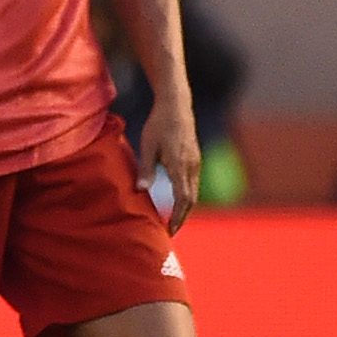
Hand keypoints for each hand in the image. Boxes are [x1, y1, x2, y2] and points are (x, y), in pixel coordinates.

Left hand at [138, 92, 200, 233]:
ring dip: (186, 208)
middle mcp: (192, 167)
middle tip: (172, 231)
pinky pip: (193, 183)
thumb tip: (140, 190)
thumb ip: (145, 169)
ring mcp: (196, 162)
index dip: (177, 217)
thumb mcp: (147, 146)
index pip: (182, 199)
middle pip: (191, 199)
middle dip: (182, 217)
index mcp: (180, 166)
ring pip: (194, 191)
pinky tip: (178, 200)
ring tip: (174, 220)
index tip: (170, 230)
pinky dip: (187, 196)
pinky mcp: (195, 158)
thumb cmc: (158, 125)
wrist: (176, 106)